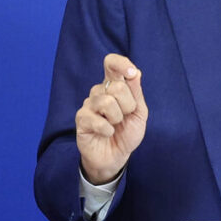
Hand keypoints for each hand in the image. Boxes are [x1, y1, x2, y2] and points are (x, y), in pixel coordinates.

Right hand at [75, 54, 147, 184]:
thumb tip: (135, 72)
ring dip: (117, 118)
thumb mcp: (139, 113)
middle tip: (125, 117)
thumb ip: (136, 93)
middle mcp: (99, 91)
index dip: (121, 64)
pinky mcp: (81, 119)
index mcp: (113, 85)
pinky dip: (108, 130)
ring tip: (115, 125)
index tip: (131, 73)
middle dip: (128, 105)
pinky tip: (107, 133)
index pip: (111, 63)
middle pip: (116, 86)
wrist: (116, 156)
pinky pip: (98, 120)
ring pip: (107, 102)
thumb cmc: (127, 132)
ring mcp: (88, 104)